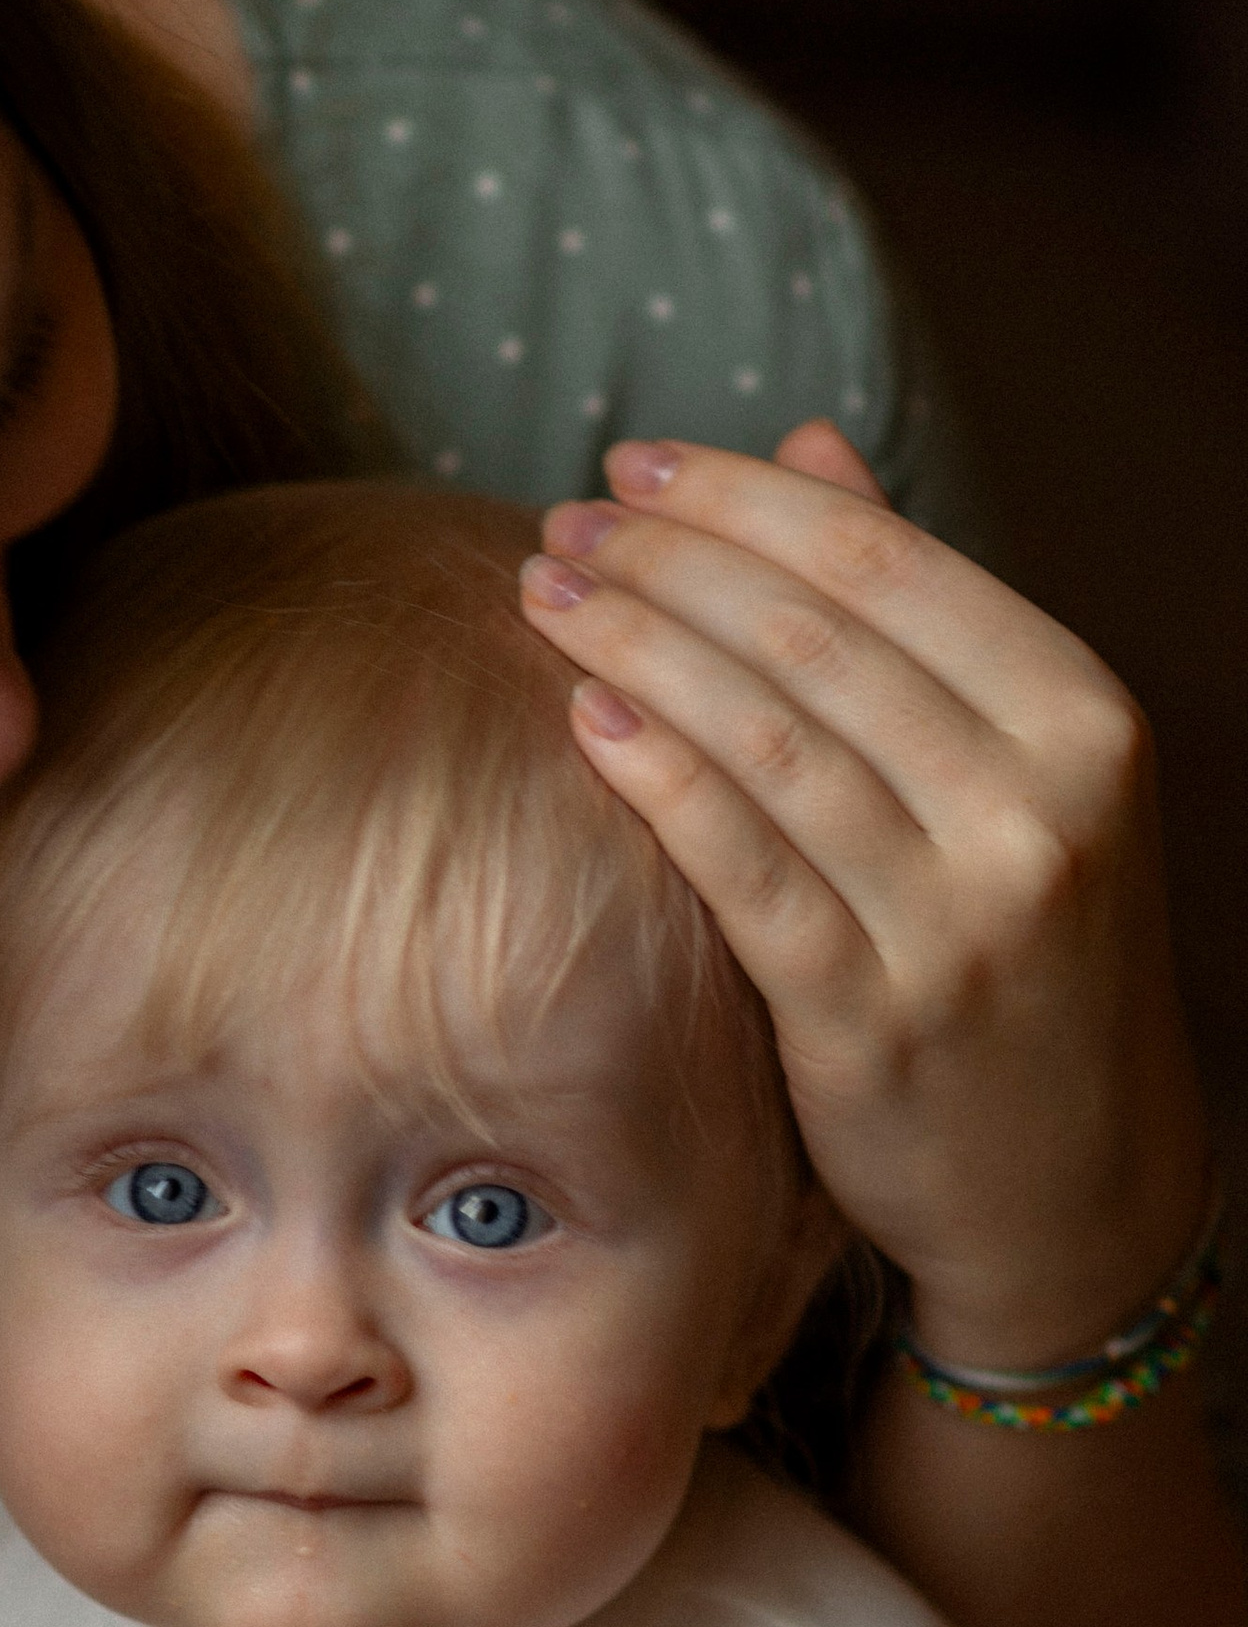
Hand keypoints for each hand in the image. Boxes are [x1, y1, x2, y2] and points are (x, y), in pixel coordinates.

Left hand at [519, 423, 1206, 1366]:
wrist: (1076, 1179)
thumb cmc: (1023, 946)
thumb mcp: (1013, 770)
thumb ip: (912, 612)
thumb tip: (808, 447)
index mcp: (1082, 720)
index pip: (886, 564)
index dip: (741, 499)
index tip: (629, 464)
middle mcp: (1035, 811)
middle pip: (810, 640)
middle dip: (666, 562)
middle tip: (562, 524)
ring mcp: (958, 922)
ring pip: (764, 741)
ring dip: (635, 647)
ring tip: (544, 594)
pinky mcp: (871, 1021)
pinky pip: (741, 871)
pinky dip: (657, 780)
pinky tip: (583, 717)